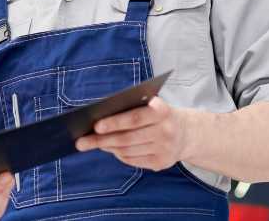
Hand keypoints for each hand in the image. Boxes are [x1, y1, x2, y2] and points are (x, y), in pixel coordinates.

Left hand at [75, 96, 190, 171]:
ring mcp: (165, 149)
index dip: (114, 122)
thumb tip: (98, 120)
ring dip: (108, 147)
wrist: (187, 132)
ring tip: (92, 143)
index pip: (134, 118)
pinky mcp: (162, 163)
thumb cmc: (158, 115)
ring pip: (128, 150)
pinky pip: (133, 160)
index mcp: (162, 111)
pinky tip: (111, 149)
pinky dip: (119, 155)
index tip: (96, 126)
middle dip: (102, 140)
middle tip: (81, 141)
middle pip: (127, 138)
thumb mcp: (150, 105)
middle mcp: (166, 131)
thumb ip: (130, 108)